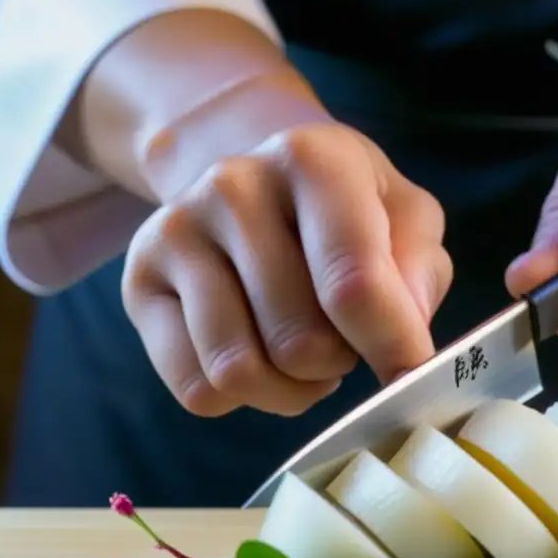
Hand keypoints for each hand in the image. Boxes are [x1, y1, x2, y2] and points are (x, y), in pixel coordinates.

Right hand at [122, 122, 450, 416]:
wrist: (256, 181)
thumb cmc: (347, 211)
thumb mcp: (404, 216)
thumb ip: (418, 271)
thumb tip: (404, 343)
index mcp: (312, 160)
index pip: (352, 285)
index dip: (391, 347)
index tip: (409, 374)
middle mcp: (232, 185)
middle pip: (298, 344)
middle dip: (337, 362)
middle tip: (344, 339)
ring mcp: (175, 231)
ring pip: (238, 373)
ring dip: (291, 389)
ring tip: (308, 354)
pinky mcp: (139, 283)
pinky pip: (196, 389)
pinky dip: (242, 397)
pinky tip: (261, 357)